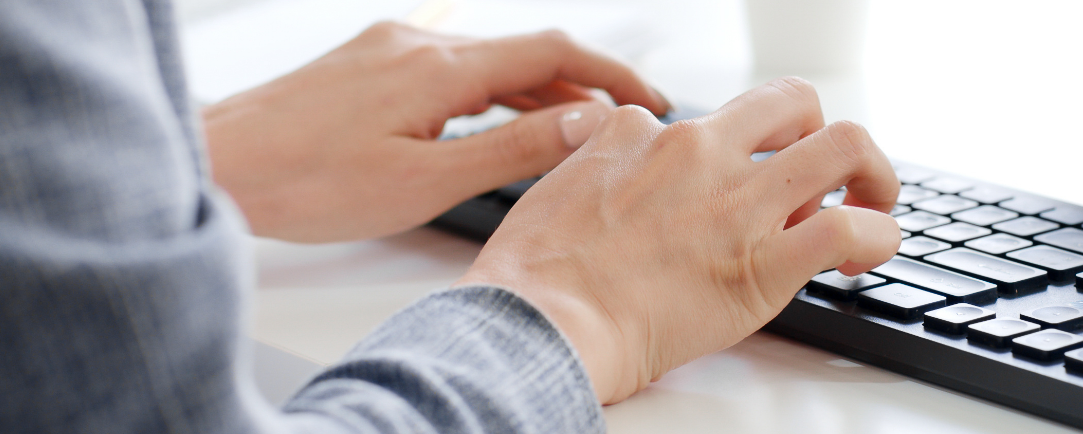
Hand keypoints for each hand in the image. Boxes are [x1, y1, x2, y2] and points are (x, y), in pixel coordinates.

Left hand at [203, 23, 668, 241]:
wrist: (219, 165)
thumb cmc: (307, 182)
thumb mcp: (425, 179)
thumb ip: (511, 148)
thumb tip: (584, 125)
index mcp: (439, 67)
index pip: (552, 52)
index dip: (610, 73)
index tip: (649, 98)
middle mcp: (417, 42)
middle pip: (524, 53)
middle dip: (581, 87)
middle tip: (620, 126)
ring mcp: (390, 47)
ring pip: (487, 62)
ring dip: (536, 93)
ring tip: (572, 134)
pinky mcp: (369, 63)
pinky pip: (450, 69)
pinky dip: (490, 93)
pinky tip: (496, 123)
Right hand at [457, 77, 900, 403]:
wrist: (539, 323)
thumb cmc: (535, 277)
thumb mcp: (558, 187)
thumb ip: (599, 165)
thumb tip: (614, 165)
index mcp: (644, 134)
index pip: (716, 120)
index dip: (739, 154)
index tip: (738, 191)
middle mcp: (698, 152)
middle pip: (793, 101)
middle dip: (819, 133)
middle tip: (823, 177)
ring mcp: (737, 203)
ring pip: (843, 144)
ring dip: (871, 172)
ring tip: (870, 204)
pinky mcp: (764, 262)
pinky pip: (852, 227)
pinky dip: (877, 236)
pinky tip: (865, 255)